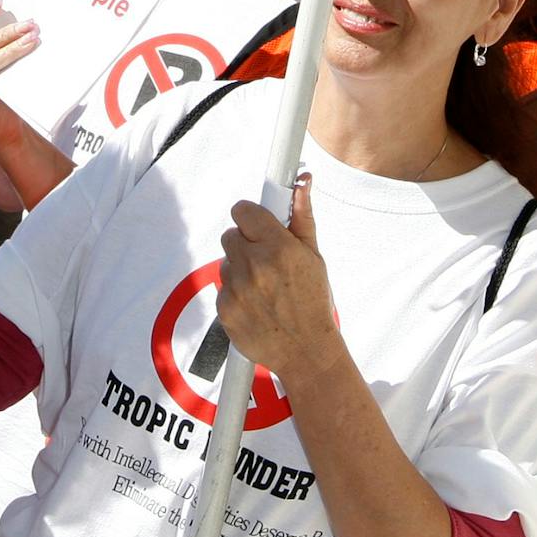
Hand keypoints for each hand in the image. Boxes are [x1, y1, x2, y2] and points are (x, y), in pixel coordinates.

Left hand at [216, 180, 336, 392]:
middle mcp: (255, 266)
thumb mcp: (314, 258)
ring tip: (264, 287)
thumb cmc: (314, 303)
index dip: (251, 217)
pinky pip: (223, 287)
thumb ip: (302, 218)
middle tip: (265, 259)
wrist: (306, 352)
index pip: (243, 210)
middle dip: (246, 243)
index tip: (257, 224)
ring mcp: (237, 289)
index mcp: (279, 248)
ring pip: (226, 262)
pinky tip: (256, 304)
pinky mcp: (225, 309)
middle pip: (231, 235)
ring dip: (240, 269)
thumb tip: (302, 183)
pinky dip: (235, 293)